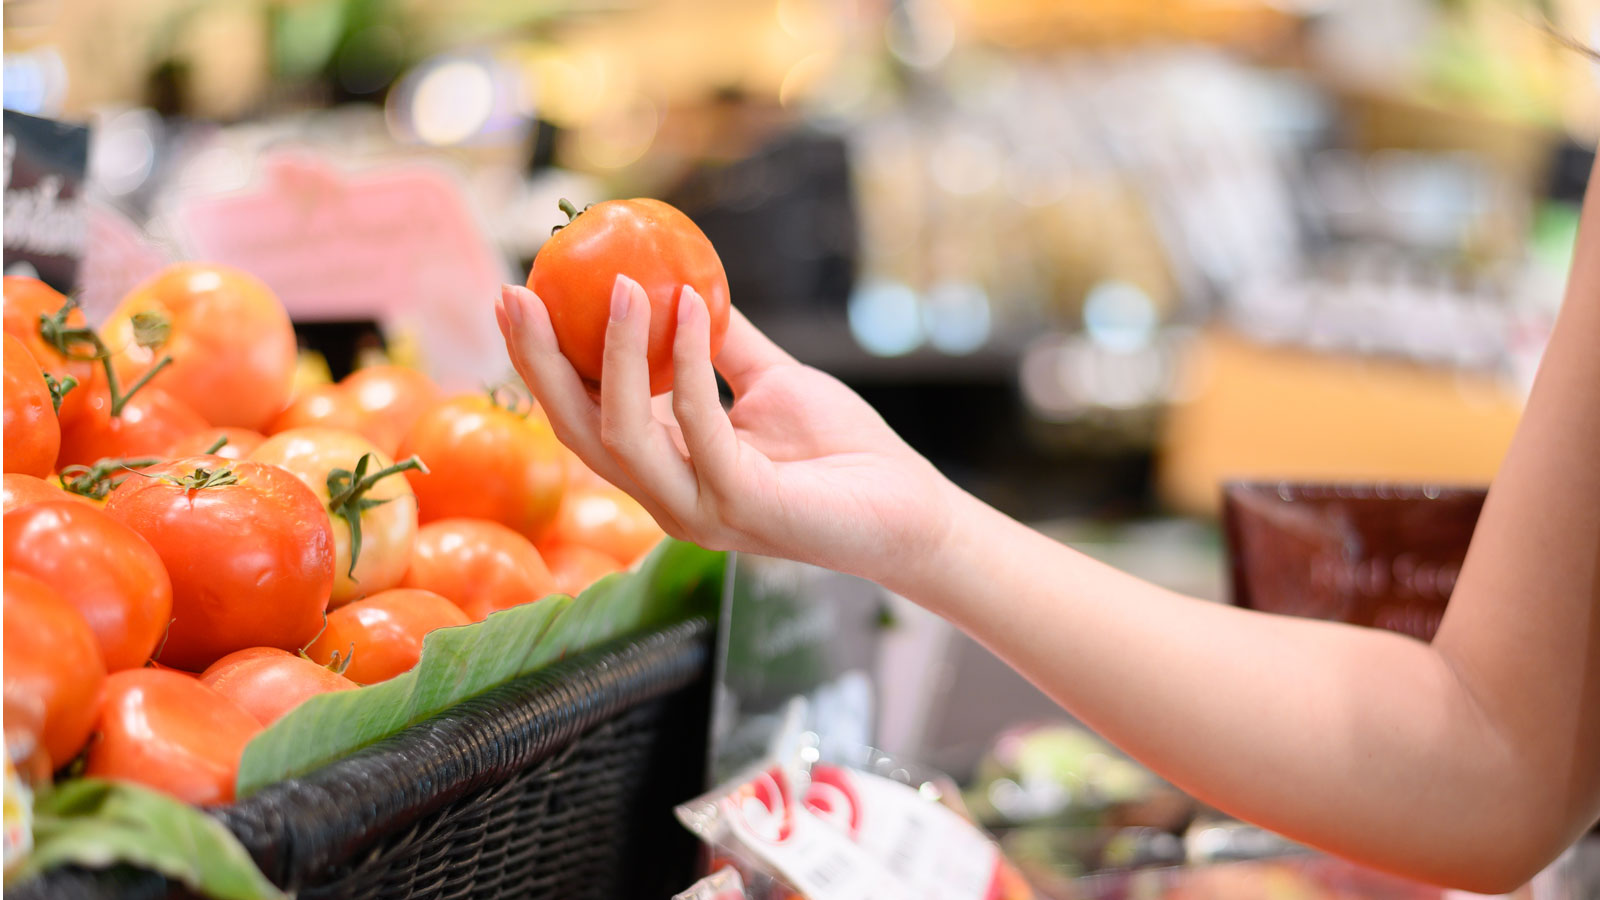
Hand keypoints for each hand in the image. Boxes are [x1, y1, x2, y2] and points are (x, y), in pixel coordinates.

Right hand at [495, 275, 955, 585]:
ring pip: (619, 435)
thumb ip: (722, 343)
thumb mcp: (770, 379)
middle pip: (575, 432)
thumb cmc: (843, 450)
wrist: (911, 510)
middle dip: (536, 362)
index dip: (540, 361)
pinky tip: (691, 305)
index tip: (517, 293)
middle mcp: (667, 498)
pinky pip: (698, 426)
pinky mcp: (741, 507)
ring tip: (614, 282)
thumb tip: (678, 278)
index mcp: (664, 471)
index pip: (580, 417)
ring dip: (610, 353)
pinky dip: (689, 360)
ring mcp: (698, 510)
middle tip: (515, 292)